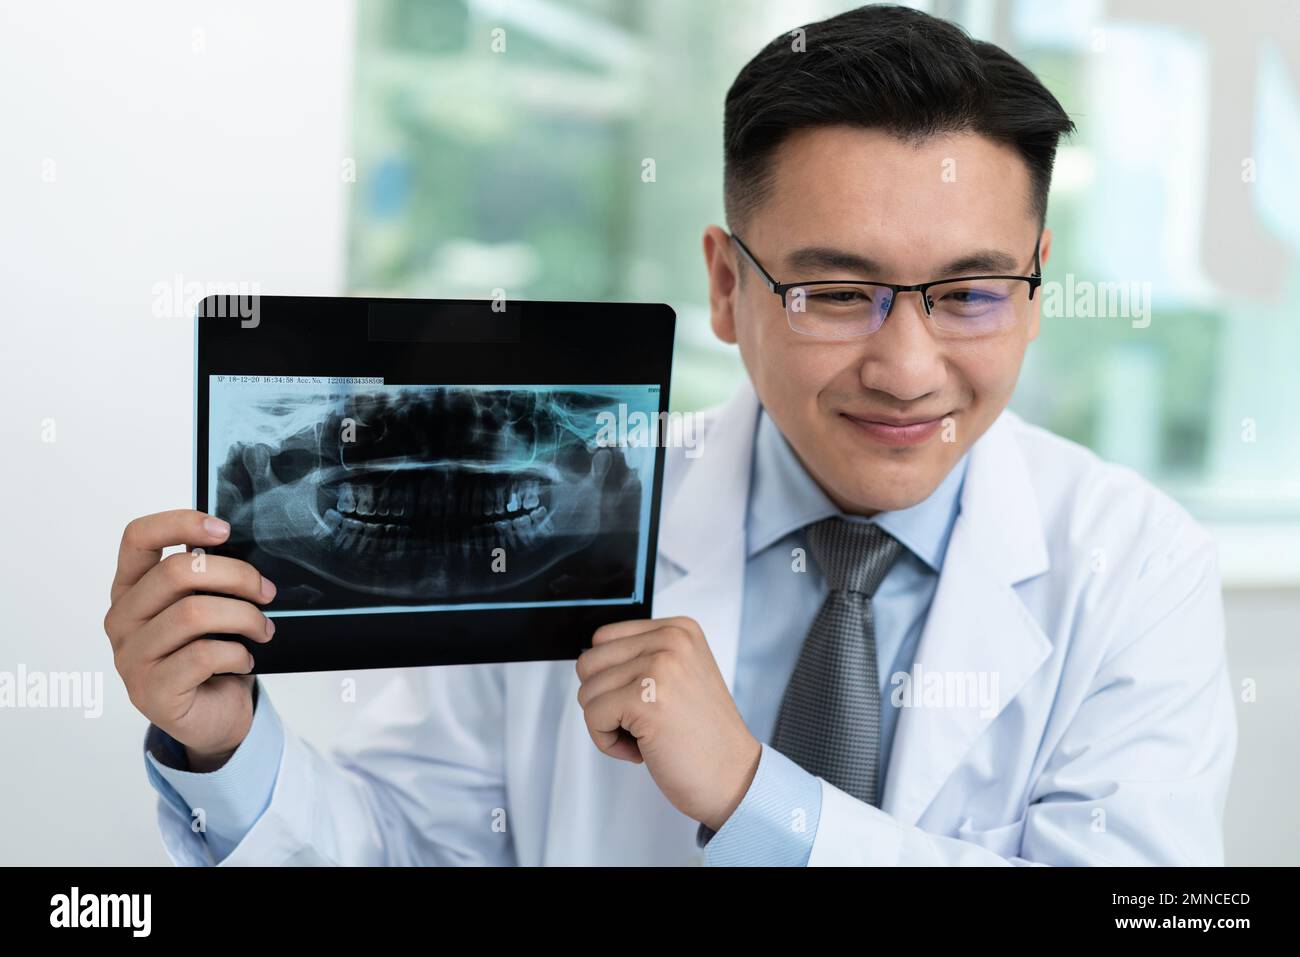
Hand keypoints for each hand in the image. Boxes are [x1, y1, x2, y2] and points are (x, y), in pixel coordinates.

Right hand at [104, 509, 276, 771]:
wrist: (214, 715)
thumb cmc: (210, 653)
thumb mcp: (206, 607)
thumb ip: (206, 580)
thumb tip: (240, 546)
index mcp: (131, 589)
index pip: (138, 538)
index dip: (181, 523)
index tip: (224, 529)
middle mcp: (122, 619)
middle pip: (176, 572)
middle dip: (236, 576)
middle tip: (266, 592)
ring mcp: (131, 657)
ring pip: (193, 614)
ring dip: (244, 617)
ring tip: (263, 629)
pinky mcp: (152, 691)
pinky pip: (203, 656)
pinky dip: (237, 653)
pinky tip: (245, 659)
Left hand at [575, 616, 761, 831]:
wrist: (734, 778)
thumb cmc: (703, 738)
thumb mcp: (679, 677)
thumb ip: (642, 660)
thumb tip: (589, 662)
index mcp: (678, 630)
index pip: (603, 639)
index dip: (610, 679)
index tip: (640, 702)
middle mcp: (670, 641)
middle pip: (590, 663)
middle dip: (603, 700)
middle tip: (640, 722)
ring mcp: (659, 667)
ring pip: (587, 690)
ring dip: (606, 724)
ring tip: (644, 736)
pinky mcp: (645, 698)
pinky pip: (593, 716)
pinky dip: (607, 742)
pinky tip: (640, 749)